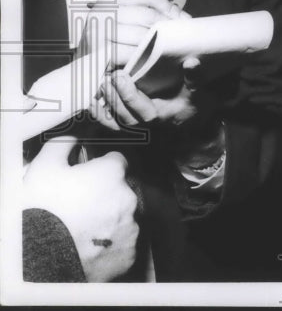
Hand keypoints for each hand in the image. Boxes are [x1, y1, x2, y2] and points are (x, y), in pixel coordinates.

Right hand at [23, 137, 138, 281]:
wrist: (38, 259)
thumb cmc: (41, 209)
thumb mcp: (44, 167)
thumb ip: (64, 143)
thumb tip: (75, 133)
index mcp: (112, 173)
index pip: (116, 162)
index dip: (100, 169)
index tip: (86, 179)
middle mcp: (128, 197)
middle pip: (121, 190)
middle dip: (105, 195)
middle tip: (80, 208)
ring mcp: (130, 227)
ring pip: (124, 217)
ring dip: (109, 220)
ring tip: (82, 230)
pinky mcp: (129, 253)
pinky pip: (124, 245)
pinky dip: (111, 246)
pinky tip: (90, 247)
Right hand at [82, 0, 186, 68]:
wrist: (84, 61)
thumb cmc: (111, 38)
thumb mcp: (126, 19)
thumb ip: (151, 13)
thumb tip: (184, 18)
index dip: (168, 6)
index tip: (182, 19)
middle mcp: (102, 12)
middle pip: (147, 15)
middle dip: (168, 27)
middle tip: (181, 37)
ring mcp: (98, 32)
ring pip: (142, 35)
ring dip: (161, 43)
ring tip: (171, 48)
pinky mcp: (100, 53)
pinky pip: (132, 54)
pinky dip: (146, 58)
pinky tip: (153, 60)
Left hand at [91, 59, 207, 132]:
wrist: (188, 118)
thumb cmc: (190, 104)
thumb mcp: (195, 91)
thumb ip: (194, 78)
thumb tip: (192, 62)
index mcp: (161, 117)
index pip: (141, 109)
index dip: (127, 93)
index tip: (120, 75)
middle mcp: (146, 127)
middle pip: (124, 116)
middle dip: (113, 97)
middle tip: (107, 77)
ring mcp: (135, 129)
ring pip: (115, 123)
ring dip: (104, 105)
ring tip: (99, 86)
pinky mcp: (127, 127)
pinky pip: (110, 125)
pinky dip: (99, 115)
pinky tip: (92, 101)